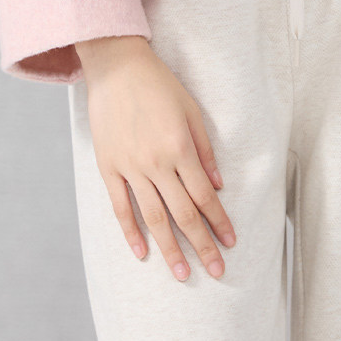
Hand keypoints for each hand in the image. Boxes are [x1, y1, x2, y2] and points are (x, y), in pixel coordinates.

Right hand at [75, 35, 237, 282]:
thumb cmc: (159, 85)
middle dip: (202, 245)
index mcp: (180, 148)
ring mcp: (130, 167)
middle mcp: (156, 163)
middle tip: (216, 271)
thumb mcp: (191, 110)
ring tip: (182, 274)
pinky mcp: (109, 167)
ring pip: (154, 217)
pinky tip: (142, 253)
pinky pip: (121, 207)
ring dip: (170, 248)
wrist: (116, 66)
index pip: (204, 196)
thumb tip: (218, 187)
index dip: (219, 221)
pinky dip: (131, 232)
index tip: (231, 243)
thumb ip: (205, 150)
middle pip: (182, 214)